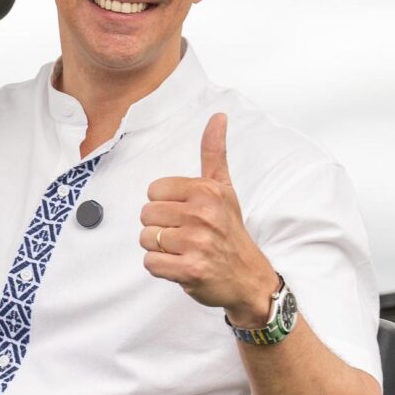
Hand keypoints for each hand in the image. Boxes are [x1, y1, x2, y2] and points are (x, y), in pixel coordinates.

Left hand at [142, 112, 275, 326]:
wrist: (248, 278)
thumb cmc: (230, 231)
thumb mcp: (224, 189)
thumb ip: (214, 153)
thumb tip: (218, 116)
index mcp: (207, 191)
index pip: (154, 191)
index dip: (165, 205)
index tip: (186, 215)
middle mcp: (203, 214)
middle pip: (147, 215)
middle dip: (161, 227)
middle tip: (185, 236)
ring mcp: (197, 242)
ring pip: (146, 239)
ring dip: (160, 249)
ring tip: (183, 250)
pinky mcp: (190, 269)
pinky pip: (150, 263)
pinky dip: (161, 268)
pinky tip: (181, 265)